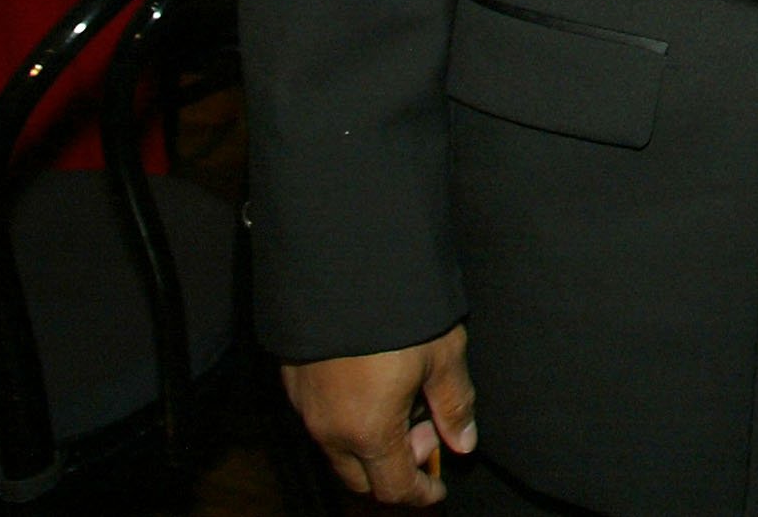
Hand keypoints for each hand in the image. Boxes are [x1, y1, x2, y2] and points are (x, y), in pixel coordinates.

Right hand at [282, 325, 477, 504]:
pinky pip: (321, 422)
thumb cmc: (398, 309)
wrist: (342, 265)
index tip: (438, 486)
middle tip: (426, 429)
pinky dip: (348, 422)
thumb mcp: (443, 354)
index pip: (394, 489)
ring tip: (404, 398)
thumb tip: (464, 442)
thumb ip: (454, 404)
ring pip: (338, 452)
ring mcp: (305, 408)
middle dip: (395, 469)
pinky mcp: (293, 383)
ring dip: (371, 445)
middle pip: (361, 479)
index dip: (420, 493)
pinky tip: (373, 385)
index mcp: (369, 432)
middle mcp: (329, 429)